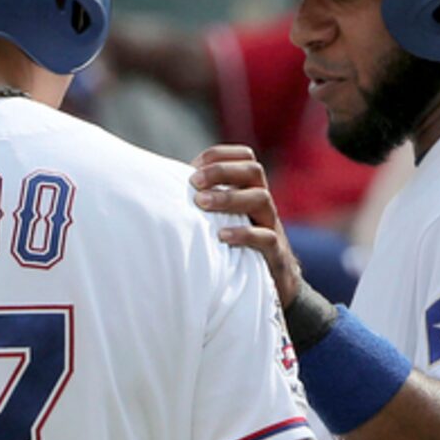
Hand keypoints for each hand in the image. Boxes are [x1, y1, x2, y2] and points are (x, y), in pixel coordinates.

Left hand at [192, 145, 302, 306]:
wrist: (275, 283)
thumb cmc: (238, 248)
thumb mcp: (224, 220)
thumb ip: (205, 203)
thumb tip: (164, 188)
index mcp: (250, 191)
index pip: (245, 157)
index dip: (220, 155)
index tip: (193, 166)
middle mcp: (263, 203)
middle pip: (254, 171)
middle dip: (222, 171)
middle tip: (194, 182)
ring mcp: (271, 226)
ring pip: (261, 198)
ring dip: (229, 198)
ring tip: (202, 204)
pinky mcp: (275, 253)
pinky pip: (266, 237)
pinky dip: (243, 234)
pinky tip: (221, 236)